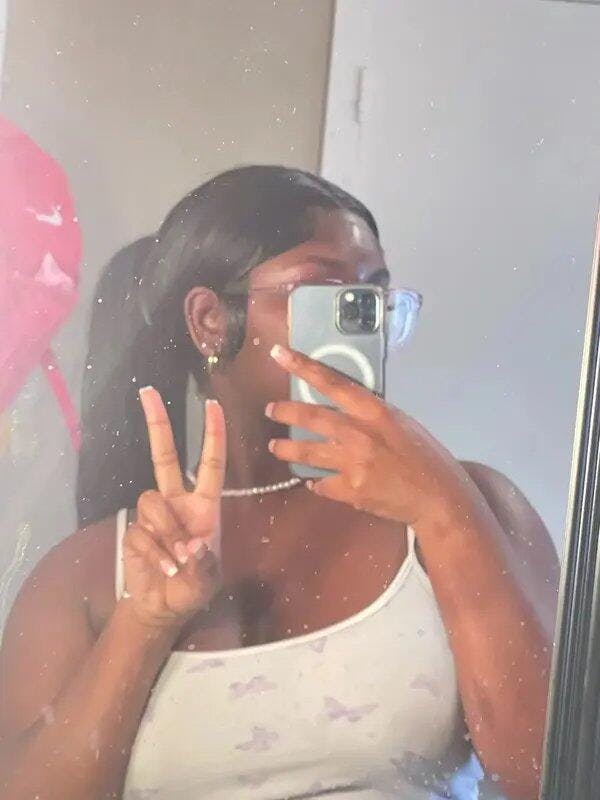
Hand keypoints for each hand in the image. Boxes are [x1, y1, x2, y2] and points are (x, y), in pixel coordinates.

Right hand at [122, 391, 225, 628]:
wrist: (163, 609)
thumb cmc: (192, 588)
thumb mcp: (209, 580)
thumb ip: (203, 563)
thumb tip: (189, 544)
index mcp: (205, 505)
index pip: (211, 464)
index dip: (213, 435)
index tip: (213, 405)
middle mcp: (178, 501)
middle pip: (165, 456)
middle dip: (158, 423)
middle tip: (148, 391)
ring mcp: (154, 514)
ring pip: (153, 502)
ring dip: (166, 532)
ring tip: (176, 560)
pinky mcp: (134, 529)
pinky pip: (141, 531)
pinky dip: (154, 552)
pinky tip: (163, 568)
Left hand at [266, 345, 467, 525]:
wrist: (437, 498)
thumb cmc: (425, 456)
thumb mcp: (401, 423)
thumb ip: (371, 415)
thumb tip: (345, 409)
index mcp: (374, 411)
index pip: (332, 382)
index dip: (303, 367)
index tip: (279, 355)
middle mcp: (359, 434)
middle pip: (311, 417)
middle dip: (285, 412)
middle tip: (270, 410)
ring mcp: (352, 463)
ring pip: (307, 452)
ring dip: (287, 449)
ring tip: (276, 447)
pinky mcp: (350, 490)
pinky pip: (321, 484)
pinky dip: (316, 482)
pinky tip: (314, 482)